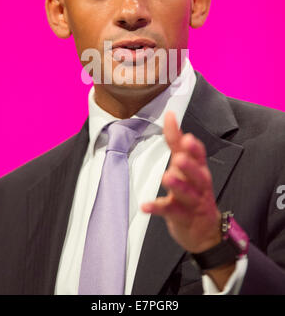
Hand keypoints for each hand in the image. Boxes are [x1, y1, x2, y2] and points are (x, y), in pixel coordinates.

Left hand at [141, 111, 221, 253]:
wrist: (206, 232)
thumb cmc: (194, 193)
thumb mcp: (188, 168)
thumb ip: (178, 144)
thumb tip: (171, 118)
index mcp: (200, 170)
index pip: (197, 153)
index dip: (189, 142)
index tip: (177, 127)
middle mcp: (199, 185)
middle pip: (198, 174)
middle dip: (189, 165)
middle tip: (179, 158)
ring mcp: (193, 202)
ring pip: (187, 193)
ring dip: (177, 185)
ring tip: (167, 177)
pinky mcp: (183, 217)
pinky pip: (170, 212)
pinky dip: (158, 208)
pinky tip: (145, 206)